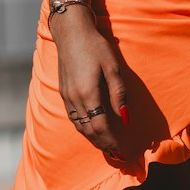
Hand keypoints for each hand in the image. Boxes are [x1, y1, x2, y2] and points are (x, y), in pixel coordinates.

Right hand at [51, 12, 130, 158]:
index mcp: (88, 94)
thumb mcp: (113, 68)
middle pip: (89, 130)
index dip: (112, 142)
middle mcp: (74, 99)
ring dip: (93, 139)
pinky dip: (83, 129)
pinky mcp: (63, 92)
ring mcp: (66, 97)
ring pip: (79, 126)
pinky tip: (91, 130)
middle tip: (117, 156)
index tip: (122, 152)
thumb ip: (119, 95)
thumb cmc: (96, 47)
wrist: (71, 33)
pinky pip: (73, 118)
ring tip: (106, 147)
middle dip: (103, 145)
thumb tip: (126, 119)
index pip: (101, 127)